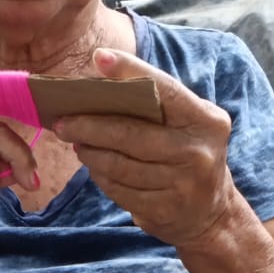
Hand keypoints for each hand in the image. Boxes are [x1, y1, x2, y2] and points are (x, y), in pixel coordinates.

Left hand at [54, 47, 237, 250]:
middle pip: (130, 133)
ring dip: (90, 152)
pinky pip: (119, 189)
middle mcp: (197, 152)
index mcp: (205, 120)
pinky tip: (93, 166)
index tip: (99, 58)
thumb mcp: (187, 124)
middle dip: (89, 125)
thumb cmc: (188, 155)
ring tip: (75, 142)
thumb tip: (102, 72)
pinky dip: (100, 175)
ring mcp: (181, 185)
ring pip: (120, 164)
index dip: (131, 72)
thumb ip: (156, 102)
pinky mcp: (163, 210)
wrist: (210, 214)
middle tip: (63, 121)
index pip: (164, 90)